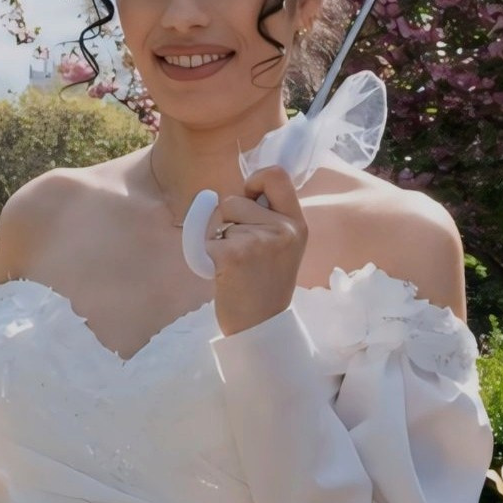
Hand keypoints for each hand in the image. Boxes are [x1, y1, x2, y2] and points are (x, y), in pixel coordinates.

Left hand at [208, 163, 306, 335]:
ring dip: (220, 239)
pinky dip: (206, 256)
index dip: (256, 180)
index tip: (249, 198)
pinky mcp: (234, 254)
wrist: (261, 328)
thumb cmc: (265, 288)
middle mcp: (282, 229)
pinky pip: (206, 240)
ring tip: (236, 266)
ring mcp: (259, 241)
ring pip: (220, 219)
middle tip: (242, 252)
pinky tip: (224, 275)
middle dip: (229, 220)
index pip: (277, 175)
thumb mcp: (282, 248)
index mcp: (296, 224)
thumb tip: (244, 190)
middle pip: (236, 198)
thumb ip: (270, 219)